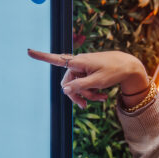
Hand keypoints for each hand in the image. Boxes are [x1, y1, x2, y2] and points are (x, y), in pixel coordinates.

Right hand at [27, 49, 147, 108]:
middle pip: (68, 82)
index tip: (28, 51)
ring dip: (87, 95)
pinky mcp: (89, 72)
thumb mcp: (97, 81)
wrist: (130, 66)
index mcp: (78, 62)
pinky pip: (85, 84)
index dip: (42, 57)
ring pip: (77, 86)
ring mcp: (83, 68)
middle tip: (85, 106)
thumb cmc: (114, 71)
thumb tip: (63, 90)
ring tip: (101, 99)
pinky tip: (103, 97)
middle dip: (76, 94)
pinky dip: (92, 91)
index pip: (57, 59)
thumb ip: (79, 86)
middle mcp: (78, 63)